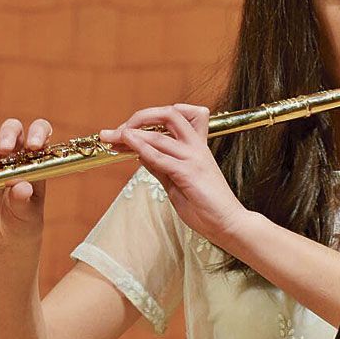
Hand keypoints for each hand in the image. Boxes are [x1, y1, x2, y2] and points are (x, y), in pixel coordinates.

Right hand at [0, 118, 52, 252]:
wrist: (6, 240)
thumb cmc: (24, 223)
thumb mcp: (28, 215)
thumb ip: (24, 201)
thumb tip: (22, 187)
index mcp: (36, 162)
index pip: (40, 135)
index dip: (38, 133)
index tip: (34, 145)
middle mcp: (16, 158)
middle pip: (13, 130)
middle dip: (9, 134)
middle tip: (6, 148)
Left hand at [100, 104, 250, 245]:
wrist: (228, 224)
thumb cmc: (206, 206)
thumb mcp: (177, 182)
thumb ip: (161, 167)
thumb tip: (141, 154)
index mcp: (197, 146)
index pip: (179, 116)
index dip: (153, 117)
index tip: (129, 129)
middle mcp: (196, 147)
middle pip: (169, 114)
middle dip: (140, 117)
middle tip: (117, 130)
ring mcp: (194, 158)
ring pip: (159, 136)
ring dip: (131, 134)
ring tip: (112, 136)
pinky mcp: (189, 173)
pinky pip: (161, 157)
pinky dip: (141, 148)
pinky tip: (128, 144)